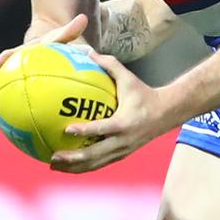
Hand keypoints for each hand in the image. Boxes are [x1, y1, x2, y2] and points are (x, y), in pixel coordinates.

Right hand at [0, 14, 89, 124]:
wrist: (49, 54)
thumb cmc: (56, 47)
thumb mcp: (63, 39)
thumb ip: (70, 31)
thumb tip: (82, 19)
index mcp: (23, 54)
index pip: (13, 53)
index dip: (8, 56)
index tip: (1, 59)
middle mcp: (15, 69)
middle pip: (1, 76)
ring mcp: (16, 84)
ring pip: (4, 97)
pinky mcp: (21, 98)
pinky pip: (18, 111)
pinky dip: (17, 123)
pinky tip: (19, 138)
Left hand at [50, 51, 171, 172]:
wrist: (166, 113)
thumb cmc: (145, 94)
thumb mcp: (129, 79)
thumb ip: (109, 65)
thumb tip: (87, 52)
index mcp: (124, 123)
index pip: (102, 129)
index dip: (84, 130)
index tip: (66, 130)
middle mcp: (122, 141)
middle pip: (95, 155)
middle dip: (73, 158)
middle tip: (53, 156)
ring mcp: (122, 151)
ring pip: (95, 164)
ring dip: (74, 167)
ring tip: (53, 166)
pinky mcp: (122, 155)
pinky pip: (100, 164)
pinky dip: (83, 167)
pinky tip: (68, 166)